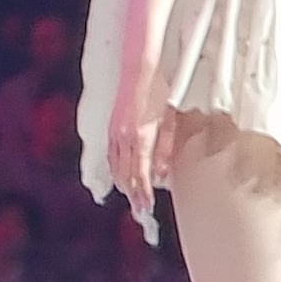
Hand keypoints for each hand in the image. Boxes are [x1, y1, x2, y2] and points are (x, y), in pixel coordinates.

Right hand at [105, 80, 166, 228]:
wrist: (139, 69)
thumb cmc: (158, 91)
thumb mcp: (169, 121)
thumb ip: (166, 149)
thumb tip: (162, 174)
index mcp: (140, 136)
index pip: (141, 173)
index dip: (143, 193)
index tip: (147, 208)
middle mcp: (124, 137)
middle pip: (126, 174)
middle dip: (133, 194)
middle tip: (140, 212)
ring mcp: (115, 131)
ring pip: (116, 166)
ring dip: (123, 184)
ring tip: (131, 198)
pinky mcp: (112, 126)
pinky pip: (111, 155)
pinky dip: (115, 169)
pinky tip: (119, 175)